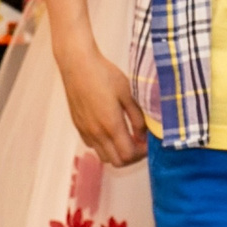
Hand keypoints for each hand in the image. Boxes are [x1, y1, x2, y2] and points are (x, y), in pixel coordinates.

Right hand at [53, 28, 145, 166]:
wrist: (78, 64)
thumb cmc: (104, 74)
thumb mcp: (128, 93)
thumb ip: (137, 117)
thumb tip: (144, 134)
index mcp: (111, 125)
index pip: (128, 155)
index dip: (142, 153)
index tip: (148, 143)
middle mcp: (97, 133)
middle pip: (117, 162)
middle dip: (131, 156)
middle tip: (140, 142)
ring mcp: (85, 131)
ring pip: (104, 156)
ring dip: (117, 152)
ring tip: (126, 137)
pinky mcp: (78, 125)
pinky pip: (92, 146)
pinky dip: (104, 146)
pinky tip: (110, 130)